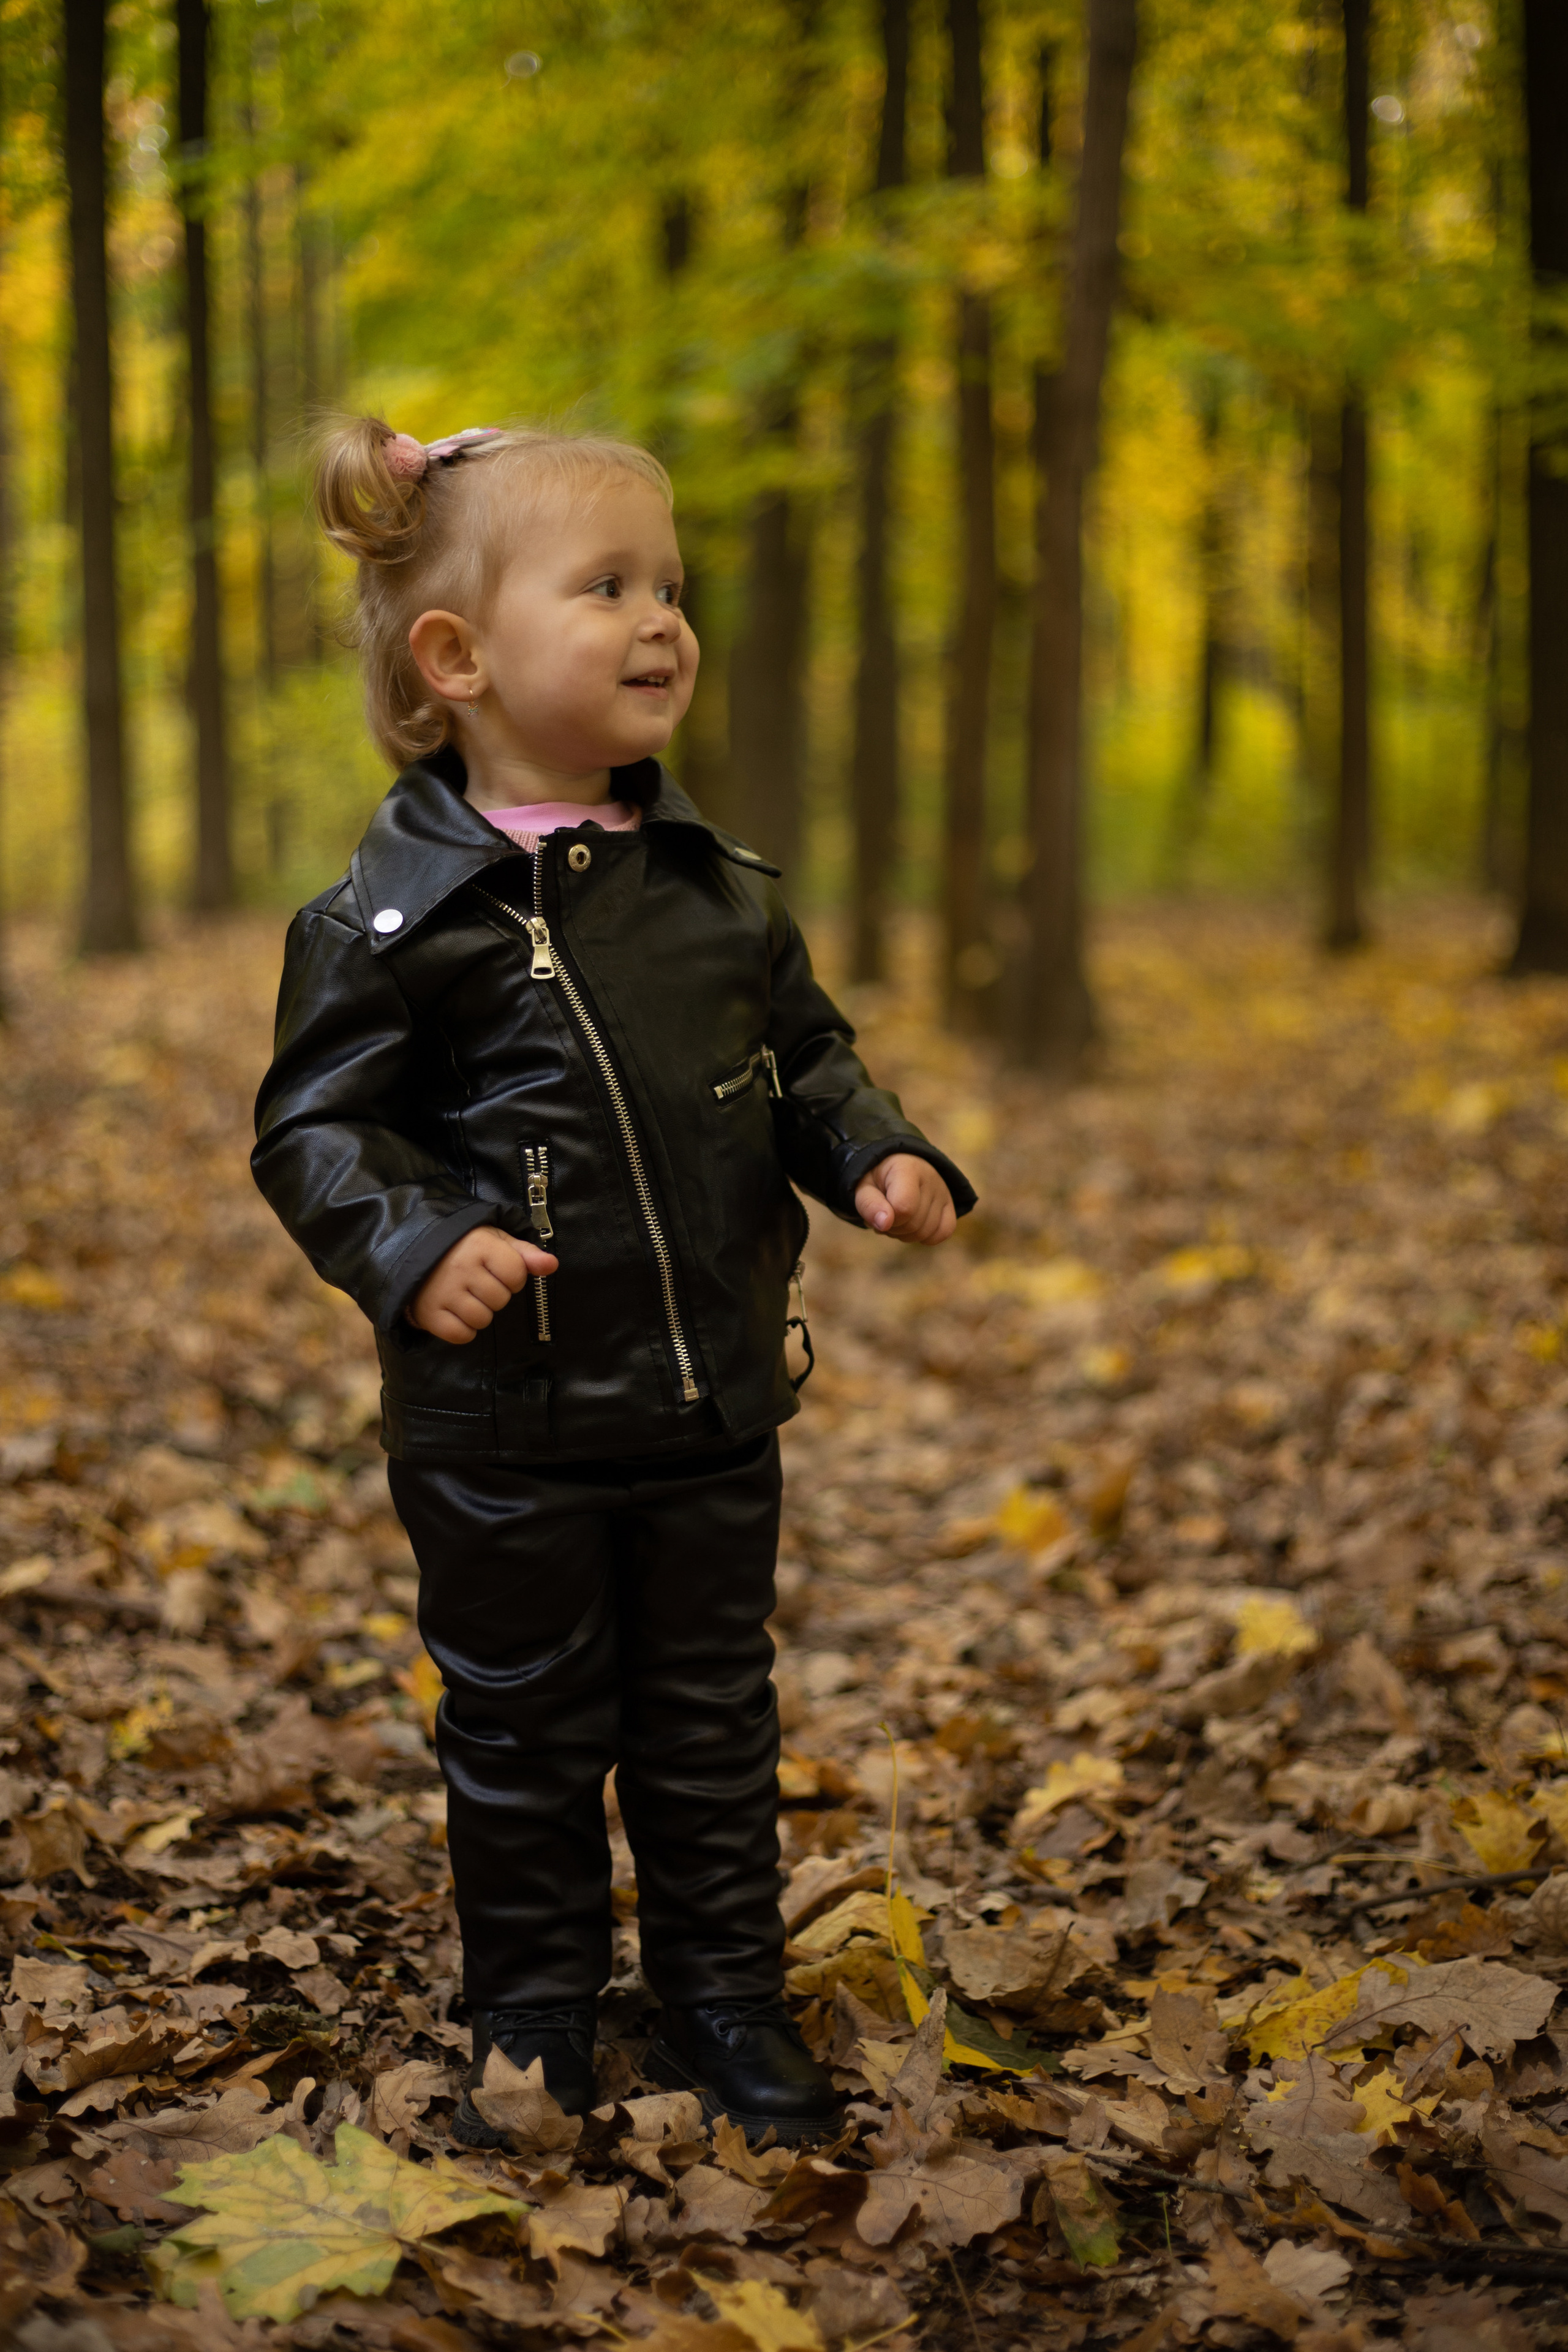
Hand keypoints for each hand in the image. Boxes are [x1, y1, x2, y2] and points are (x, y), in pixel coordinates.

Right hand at [408, 1225, 557, 1344]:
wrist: (415, 1254)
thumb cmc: (463, 1247)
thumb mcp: (495, 1241)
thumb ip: (526, 1253)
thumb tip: (552, 1265)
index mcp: (480, 1246)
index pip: (516, 1274)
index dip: (513, 1277)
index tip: (498, 1270)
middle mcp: (461, 1269)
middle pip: (500, 1300)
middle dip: (495, 1295)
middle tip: (477, 1283)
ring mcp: (443, 1292)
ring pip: (482, 1319)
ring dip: (479, 1312)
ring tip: (466, 1296)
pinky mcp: (429, 1313)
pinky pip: (461, 1335)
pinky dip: (463, 1329)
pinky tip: (456, 1312)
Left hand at [853, 1155, 956, 1246]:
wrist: (895, 1167)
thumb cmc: (877, 1179)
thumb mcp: (864, 1187)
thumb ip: (868, 1204)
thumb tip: (884, 1224)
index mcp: (907, 1168)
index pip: (904, 1207)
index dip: (887, 1219)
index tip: (877, 1214)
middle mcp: (931, 1178)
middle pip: (913, 1224)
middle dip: (892, 1227)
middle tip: (884, 1215)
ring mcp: (943, 1191)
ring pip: (925, 1232)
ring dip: (905, 1234)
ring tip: (896, 1218)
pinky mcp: (950, 1204)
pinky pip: (943, 1232)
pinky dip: (925, 1237)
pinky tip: (913, 1226)